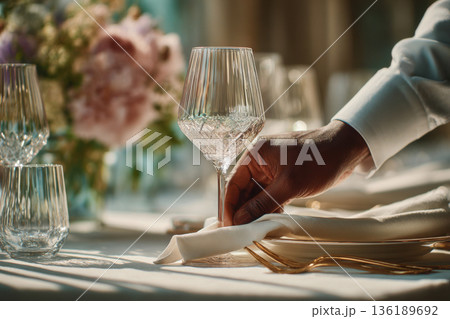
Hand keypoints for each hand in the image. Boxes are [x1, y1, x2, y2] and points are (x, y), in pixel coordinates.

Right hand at [224, 120, 370, 224]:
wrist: (347, 149)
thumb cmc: (318, 159)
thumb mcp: (289, 184)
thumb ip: (263, 203)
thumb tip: (241, 220)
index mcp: (255, 154)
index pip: (233, 183)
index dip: (230, 206)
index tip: (229, 226)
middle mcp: (260, 161)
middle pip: (243, 190)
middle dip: (243, 211)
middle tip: (242, 233)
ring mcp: (271, 169)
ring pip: (256, 195)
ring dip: (256, 211)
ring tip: (255, 230)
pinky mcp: (283, 177)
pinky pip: (269, 195)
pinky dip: (269, 208)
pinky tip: (271, 221)